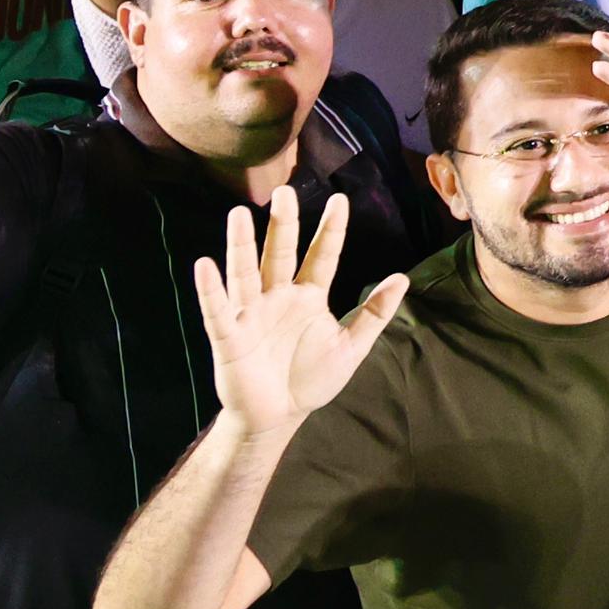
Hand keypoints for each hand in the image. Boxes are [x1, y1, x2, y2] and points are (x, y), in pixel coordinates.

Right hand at [195, 193, 404, 437]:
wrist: (279, 417)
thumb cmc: (310, 379)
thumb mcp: (351, 347)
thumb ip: (374, 313)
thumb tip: (403, 278)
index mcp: (308, 297)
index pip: (321, 256)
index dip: (330, 230)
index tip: (340, 200)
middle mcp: (278, 297)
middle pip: (280, 254)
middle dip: (282, 224)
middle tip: (284, 191)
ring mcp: (251, 314)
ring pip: (245, 273)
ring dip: (241, 246)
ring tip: (238, 214)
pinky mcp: (230, 337)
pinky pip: (218, 310)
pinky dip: (211, 290)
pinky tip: (206, 265)